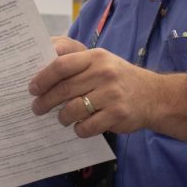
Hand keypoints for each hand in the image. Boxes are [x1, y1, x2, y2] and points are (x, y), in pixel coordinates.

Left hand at [29, 43, 186, 145]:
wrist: (154, 96)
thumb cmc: (118, 78)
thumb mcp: (101, 61)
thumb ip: (74, 62)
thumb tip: (40, 68)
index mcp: (96, 57)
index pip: (62, 64)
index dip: (43, 77)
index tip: (32, 88)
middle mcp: (104, 73)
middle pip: (64, 89)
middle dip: (45, 101)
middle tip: (37, 108)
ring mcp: (112, 94)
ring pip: (73, 109)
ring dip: (62, 117)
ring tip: (61, 118)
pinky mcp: (117, 114)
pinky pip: (87, 126)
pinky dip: (79, 129)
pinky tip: (79, 126)